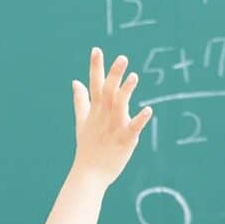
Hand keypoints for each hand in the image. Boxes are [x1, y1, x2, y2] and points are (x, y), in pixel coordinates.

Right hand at [70, 47, 152, 183]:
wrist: (89, 174)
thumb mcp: (82, 121)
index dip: (95, 67)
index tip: (97, 49)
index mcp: (95, 110)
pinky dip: (140, 120)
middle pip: (108, 91)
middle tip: (122, 58)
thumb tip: (76, 81)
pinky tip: (148, 110)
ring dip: (126, 91)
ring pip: (120, 106)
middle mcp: (103, 116)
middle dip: (113, 74)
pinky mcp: (124, 141)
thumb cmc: (88, 147)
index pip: (94, 85)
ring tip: (134, 76)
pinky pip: (133, 128)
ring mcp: (113, 128)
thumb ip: (80, 100)